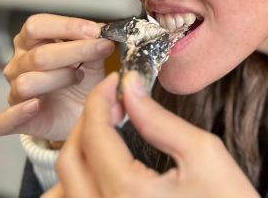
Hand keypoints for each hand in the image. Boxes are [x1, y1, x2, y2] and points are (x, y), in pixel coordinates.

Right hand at [0, 14, 114, 141]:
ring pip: (27, 83)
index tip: (95, 32)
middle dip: (75, 51)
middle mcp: (18, 64)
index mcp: (31, 41)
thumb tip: (103, 31)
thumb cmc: (82, 81)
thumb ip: (94, 43)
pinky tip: (36, 106)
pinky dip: (17, 113)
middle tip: (101, 49)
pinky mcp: (14, 121)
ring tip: (78, 78)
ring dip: (59, 78)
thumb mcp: (92, 58)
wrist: (82, 115)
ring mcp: (14, 92)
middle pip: (38, 54)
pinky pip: (3, 120)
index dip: (67, 26)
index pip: (36, 25)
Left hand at [45, 71, 258, 197]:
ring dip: (77, 156)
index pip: (95, 134)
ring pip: (64, 190)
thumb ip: (159, 120)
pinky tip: (101, 170)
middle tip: (112, 103)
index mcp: (128, 194)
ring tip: (105, 134)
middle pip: (70, 160)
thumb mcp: (204, 153)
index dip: (100, 99)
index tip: (114, 81)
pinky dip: (78, 186)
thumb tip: (130, 88)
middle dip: (86, 122)